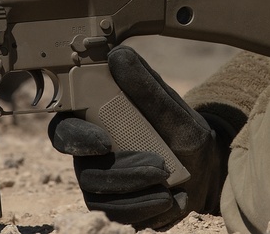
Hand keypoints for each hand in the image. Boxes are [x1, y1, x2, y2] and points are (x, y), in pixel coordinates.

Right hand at [49, 46, 233, 227]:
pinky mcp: (114, 207)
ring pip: (98, 196)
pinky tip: (171, 201)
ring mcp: (100, 183)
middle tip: (157, 168)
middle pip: (83, 169)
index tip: (104, 142)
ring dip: (136, 193)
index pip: (64, 129)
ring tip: (169, 187)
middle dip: (119, 173)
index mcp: (94, 122)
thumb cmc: (183, 133)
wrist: (205, 170)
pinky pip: (116, 215)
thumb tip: (118, 55)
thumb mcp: (172, 109)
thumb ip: (145, 86)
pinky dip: (145, 211)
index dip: (76, 138)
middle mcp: (90, 154)